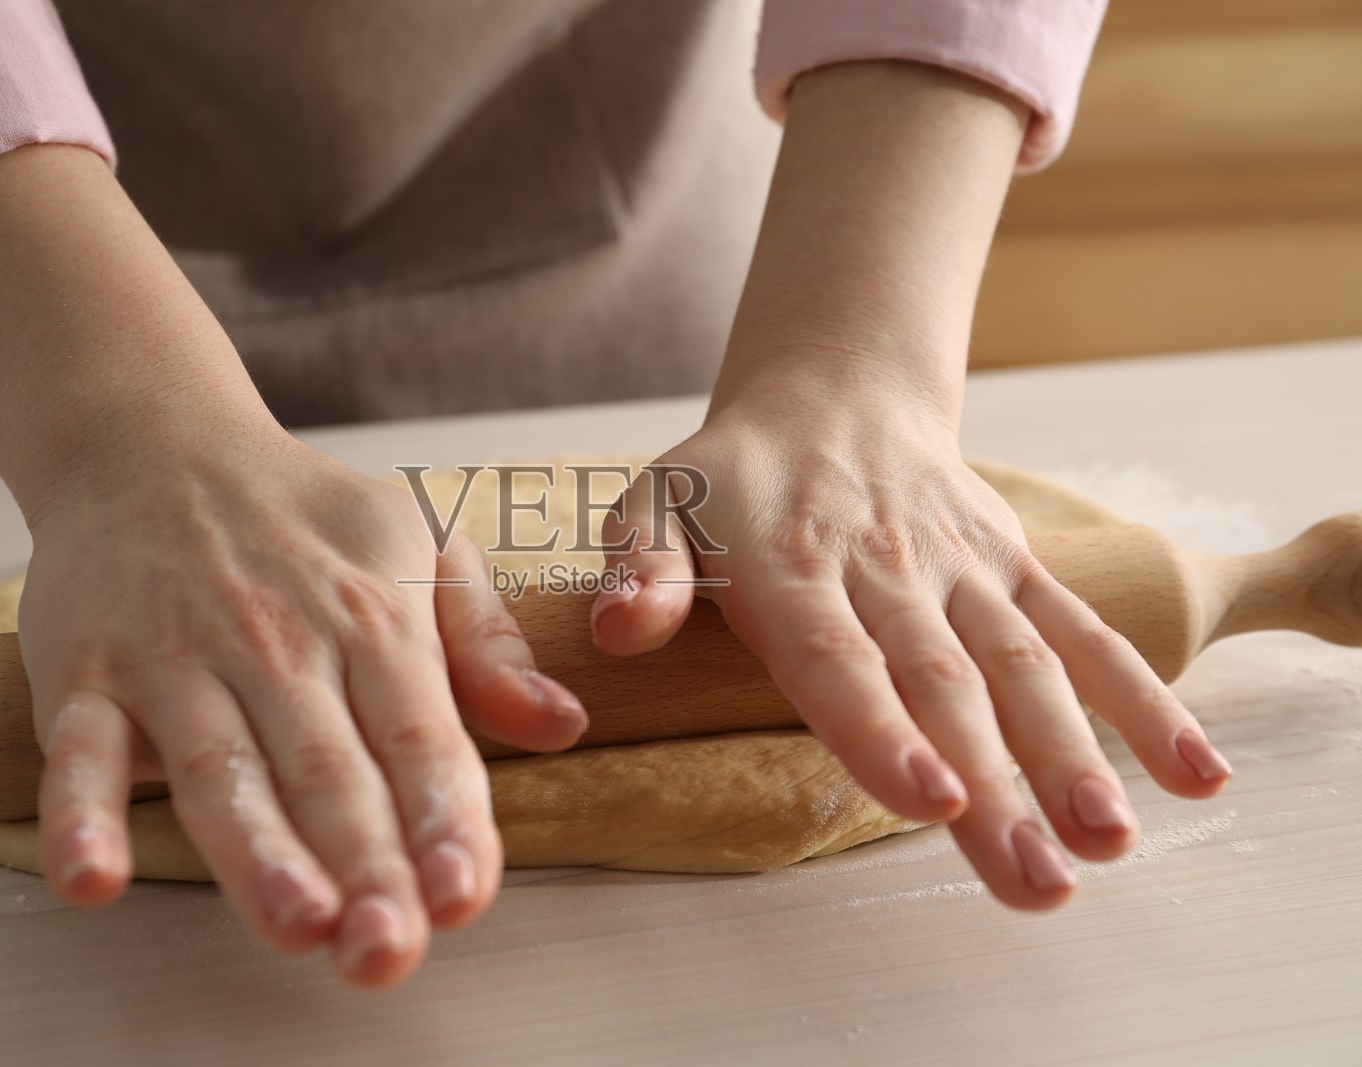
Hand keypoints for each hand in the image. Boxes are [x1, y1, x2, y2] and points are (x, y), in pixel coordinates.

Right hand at [20, 427, 586, 984]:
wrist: (155, 442)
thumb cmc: (304, 514)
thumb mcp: (421, 543)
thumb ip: (488, 643)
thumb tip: (562, 726)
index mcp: (371, 616)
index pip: (417, 733)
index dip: (442, 816)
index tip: (464, 892)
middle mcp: (278, 642)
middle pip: (327, 770)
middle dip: (365, 863)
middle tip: (389, 951)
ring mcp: (179, 661)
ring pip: (223, 770)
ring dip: (259, 855)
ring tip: (301, 926)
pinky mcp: (88, 676)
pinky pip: (80, 752)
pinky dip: (79, 815)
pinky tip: (91, 879)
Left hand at [591, 382, 1232, 907]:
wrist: (833, 394)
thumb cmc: (731, 476)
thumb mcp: (656, 502)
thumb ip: (639, 569)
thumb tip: (613, 632)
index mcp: (791, 561)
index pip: (837, 654)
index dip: (880, 728)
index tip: (931, 800)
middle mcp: (886, 566)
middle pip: (943, 681)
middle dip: (995, 783)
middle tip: (1034, 880)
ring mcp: (962, 567)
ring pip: (1024, 663)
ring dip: (1073, 754)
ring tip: (1107, 845)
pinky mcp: (1013, 566)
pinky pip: (1081, 631)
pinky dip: (1141, 697)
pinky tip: (1193, 775)